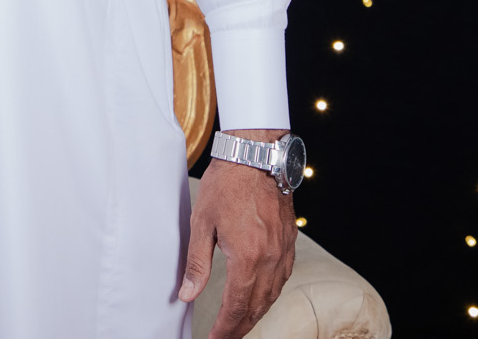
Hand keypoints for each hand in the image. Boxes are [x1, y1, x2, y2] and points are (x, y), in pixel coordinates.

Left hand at [179, 128, 297, 338]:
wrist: (256, 157)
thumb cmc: (226, 186)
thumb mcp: (202, 224)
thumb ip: (196, 264)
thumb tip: (187, 294)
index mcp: (247, 259)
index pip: (236, 307)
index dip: (225, 329)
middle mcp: (271, 261)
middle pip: (256, 308)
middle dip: (239, 328)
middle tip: (224, 338)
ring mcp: (284, 253)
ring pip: (272, 296)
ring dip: (255, 314)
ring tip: (238, 325)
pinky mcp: (290, 244)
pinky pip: (281, 279)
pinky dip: (269, 295)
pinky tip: (259, 297)